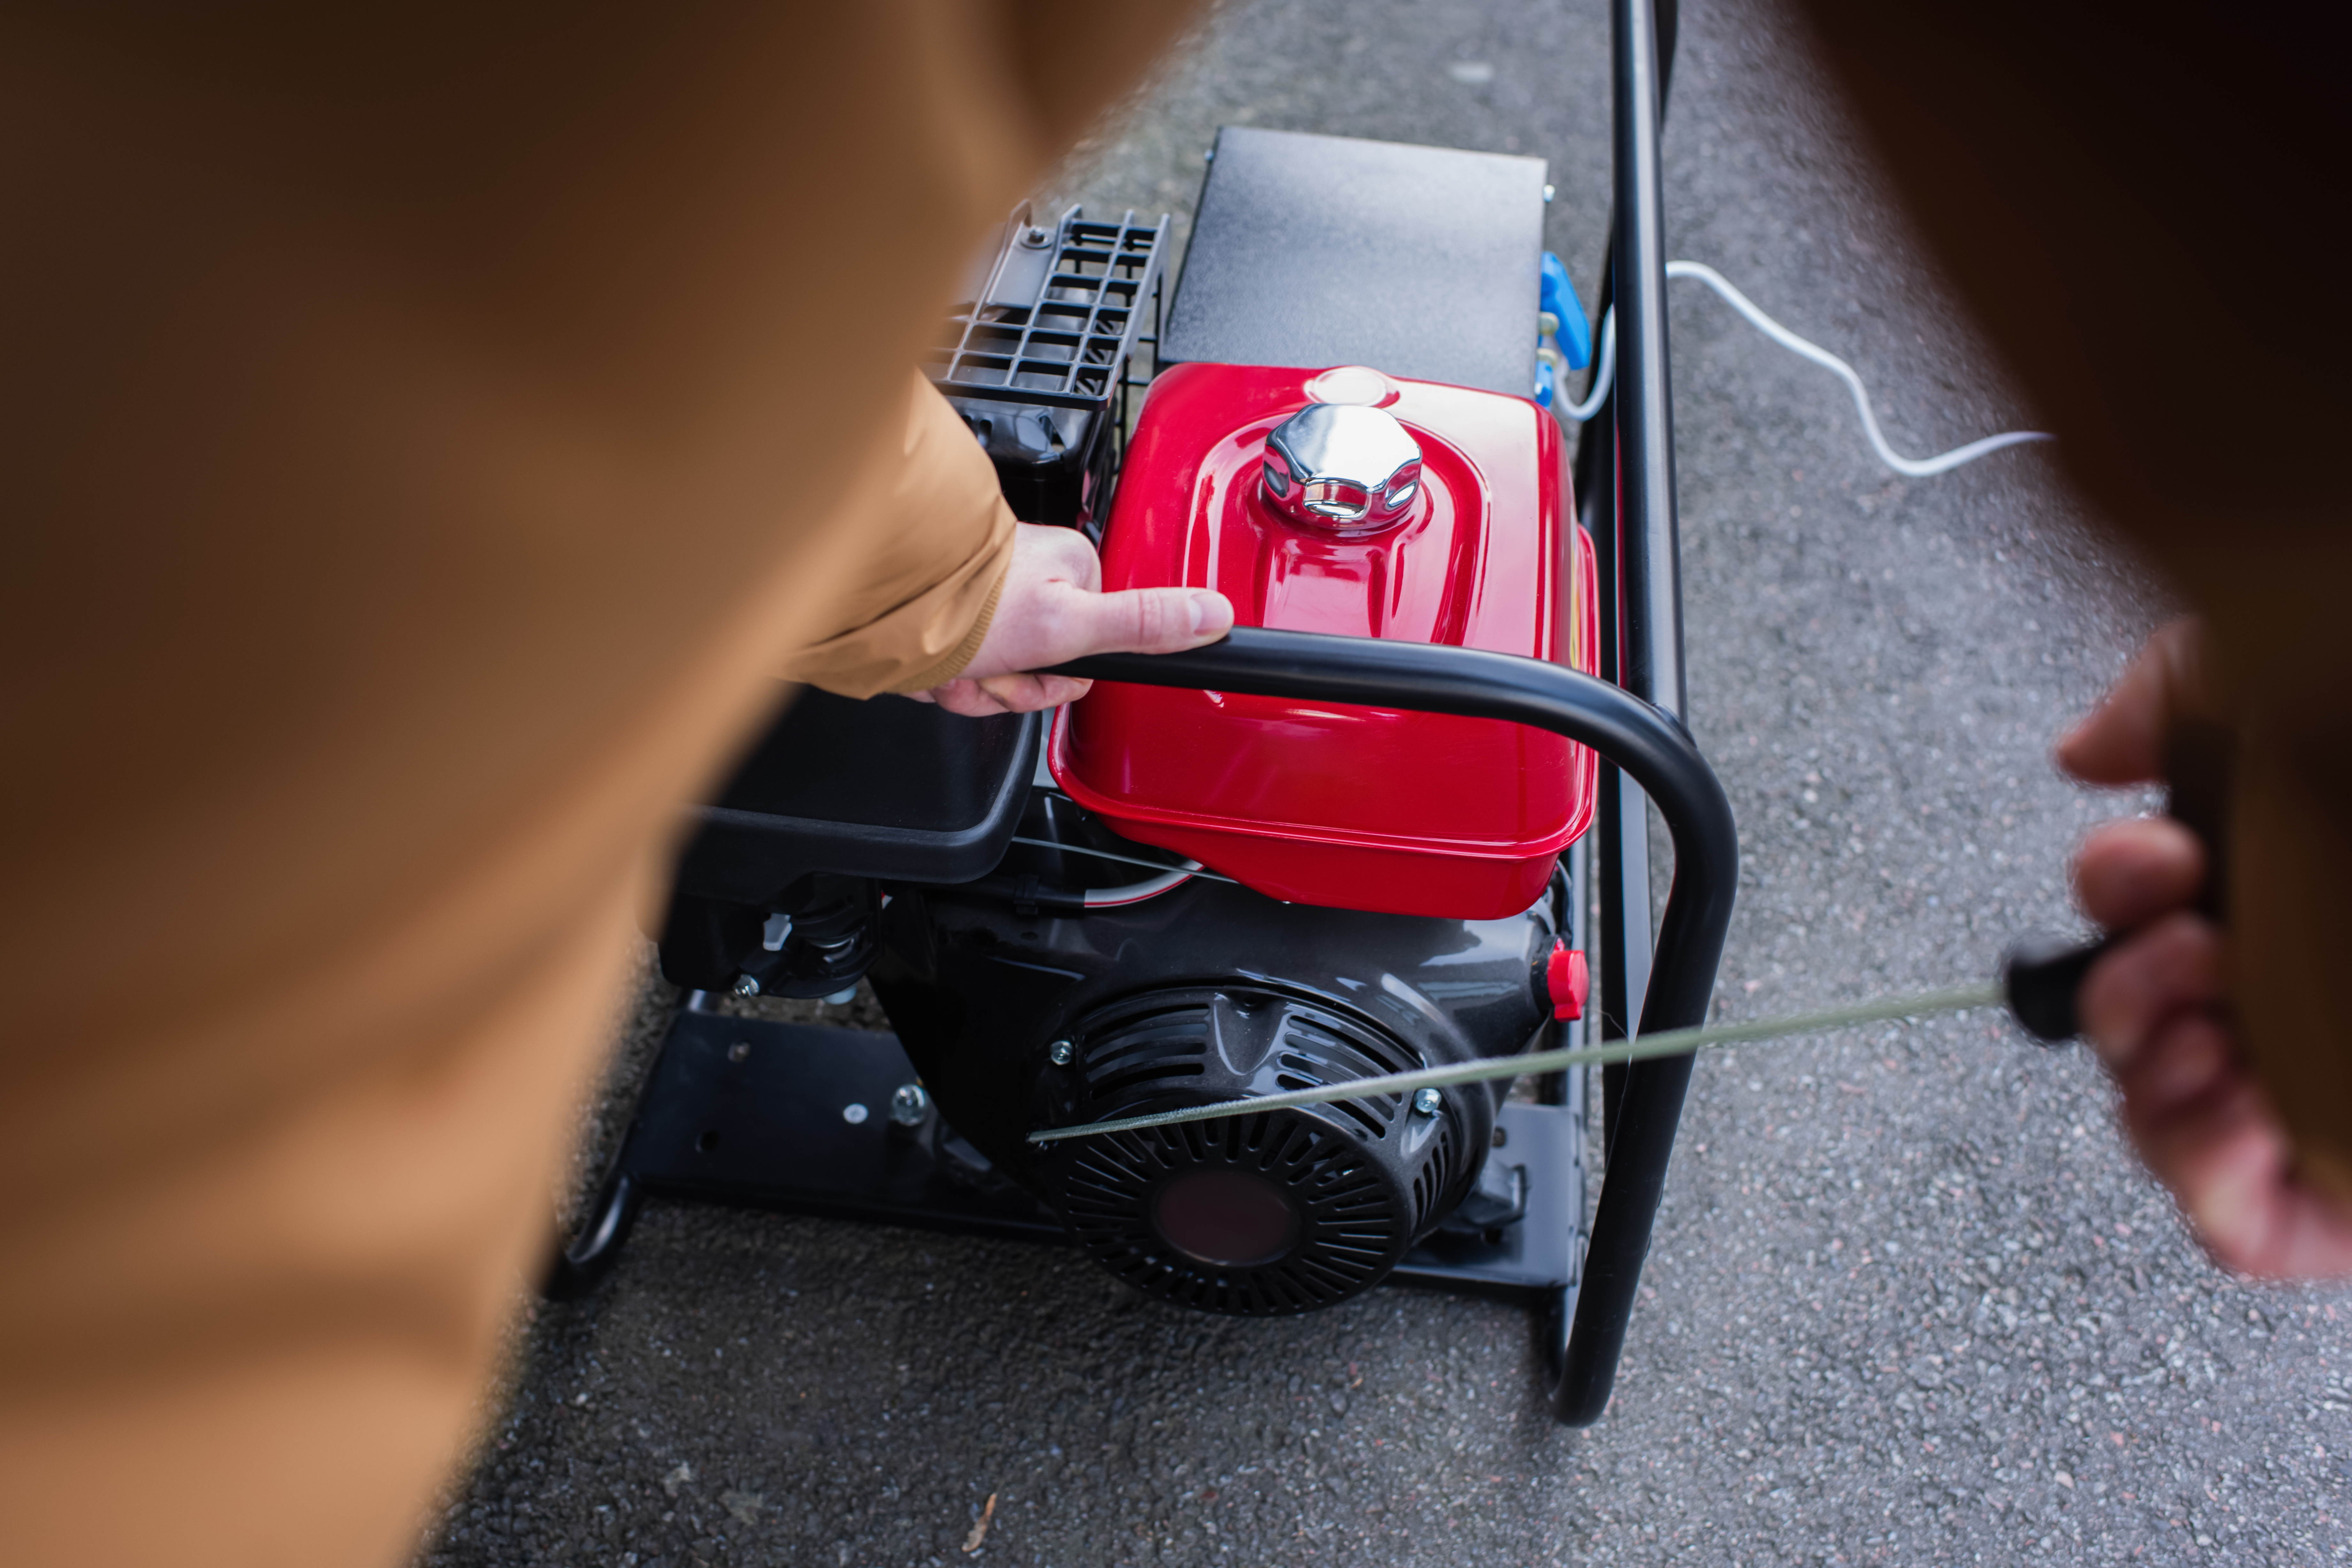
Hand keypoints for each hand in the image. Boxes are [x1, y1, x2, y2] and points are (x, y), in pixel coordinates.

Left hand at [909, 523, 1234, 715]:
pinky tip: (932, 662)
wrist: (886, 599)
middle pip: (1041, 669)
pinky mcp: (952, 614)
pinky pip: (961, 667)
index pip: (1088, 654)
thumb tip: (1215, 614)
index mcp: (1073, 571)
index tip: (1038, 669)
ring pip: (998, 674)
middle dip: (1008, 685)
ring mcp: (990, 599)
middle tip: (990, 668)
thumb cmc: (972, 604)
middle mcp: (1033, 580)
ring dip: (973, 685)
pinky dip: (943, 676)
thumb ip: (1144, 624)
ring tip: (955, 664)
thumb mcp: (1073, 623)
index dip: (1056, 679)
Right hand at [2062, 620, 2351, 1277]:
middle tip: (2196, 949)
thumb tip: (2090, 752)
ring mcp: (2309, 1099)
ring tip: (2216, 1036)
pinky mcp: (2340, 1201)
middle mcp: (2276, 998)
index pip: (2131, 905)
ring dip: (2154, 1077)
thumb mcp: (2305, 688)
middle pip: (2122, 1021)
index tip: (2165, 860)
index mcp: (2268, 899)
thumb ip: (2183, 695)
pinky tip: (2245, 1111)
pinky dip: (2209, 1173)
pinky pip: (2229, 1223)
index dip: (2114, 883)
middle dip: (2124, 987)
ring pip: (2155, 1121)